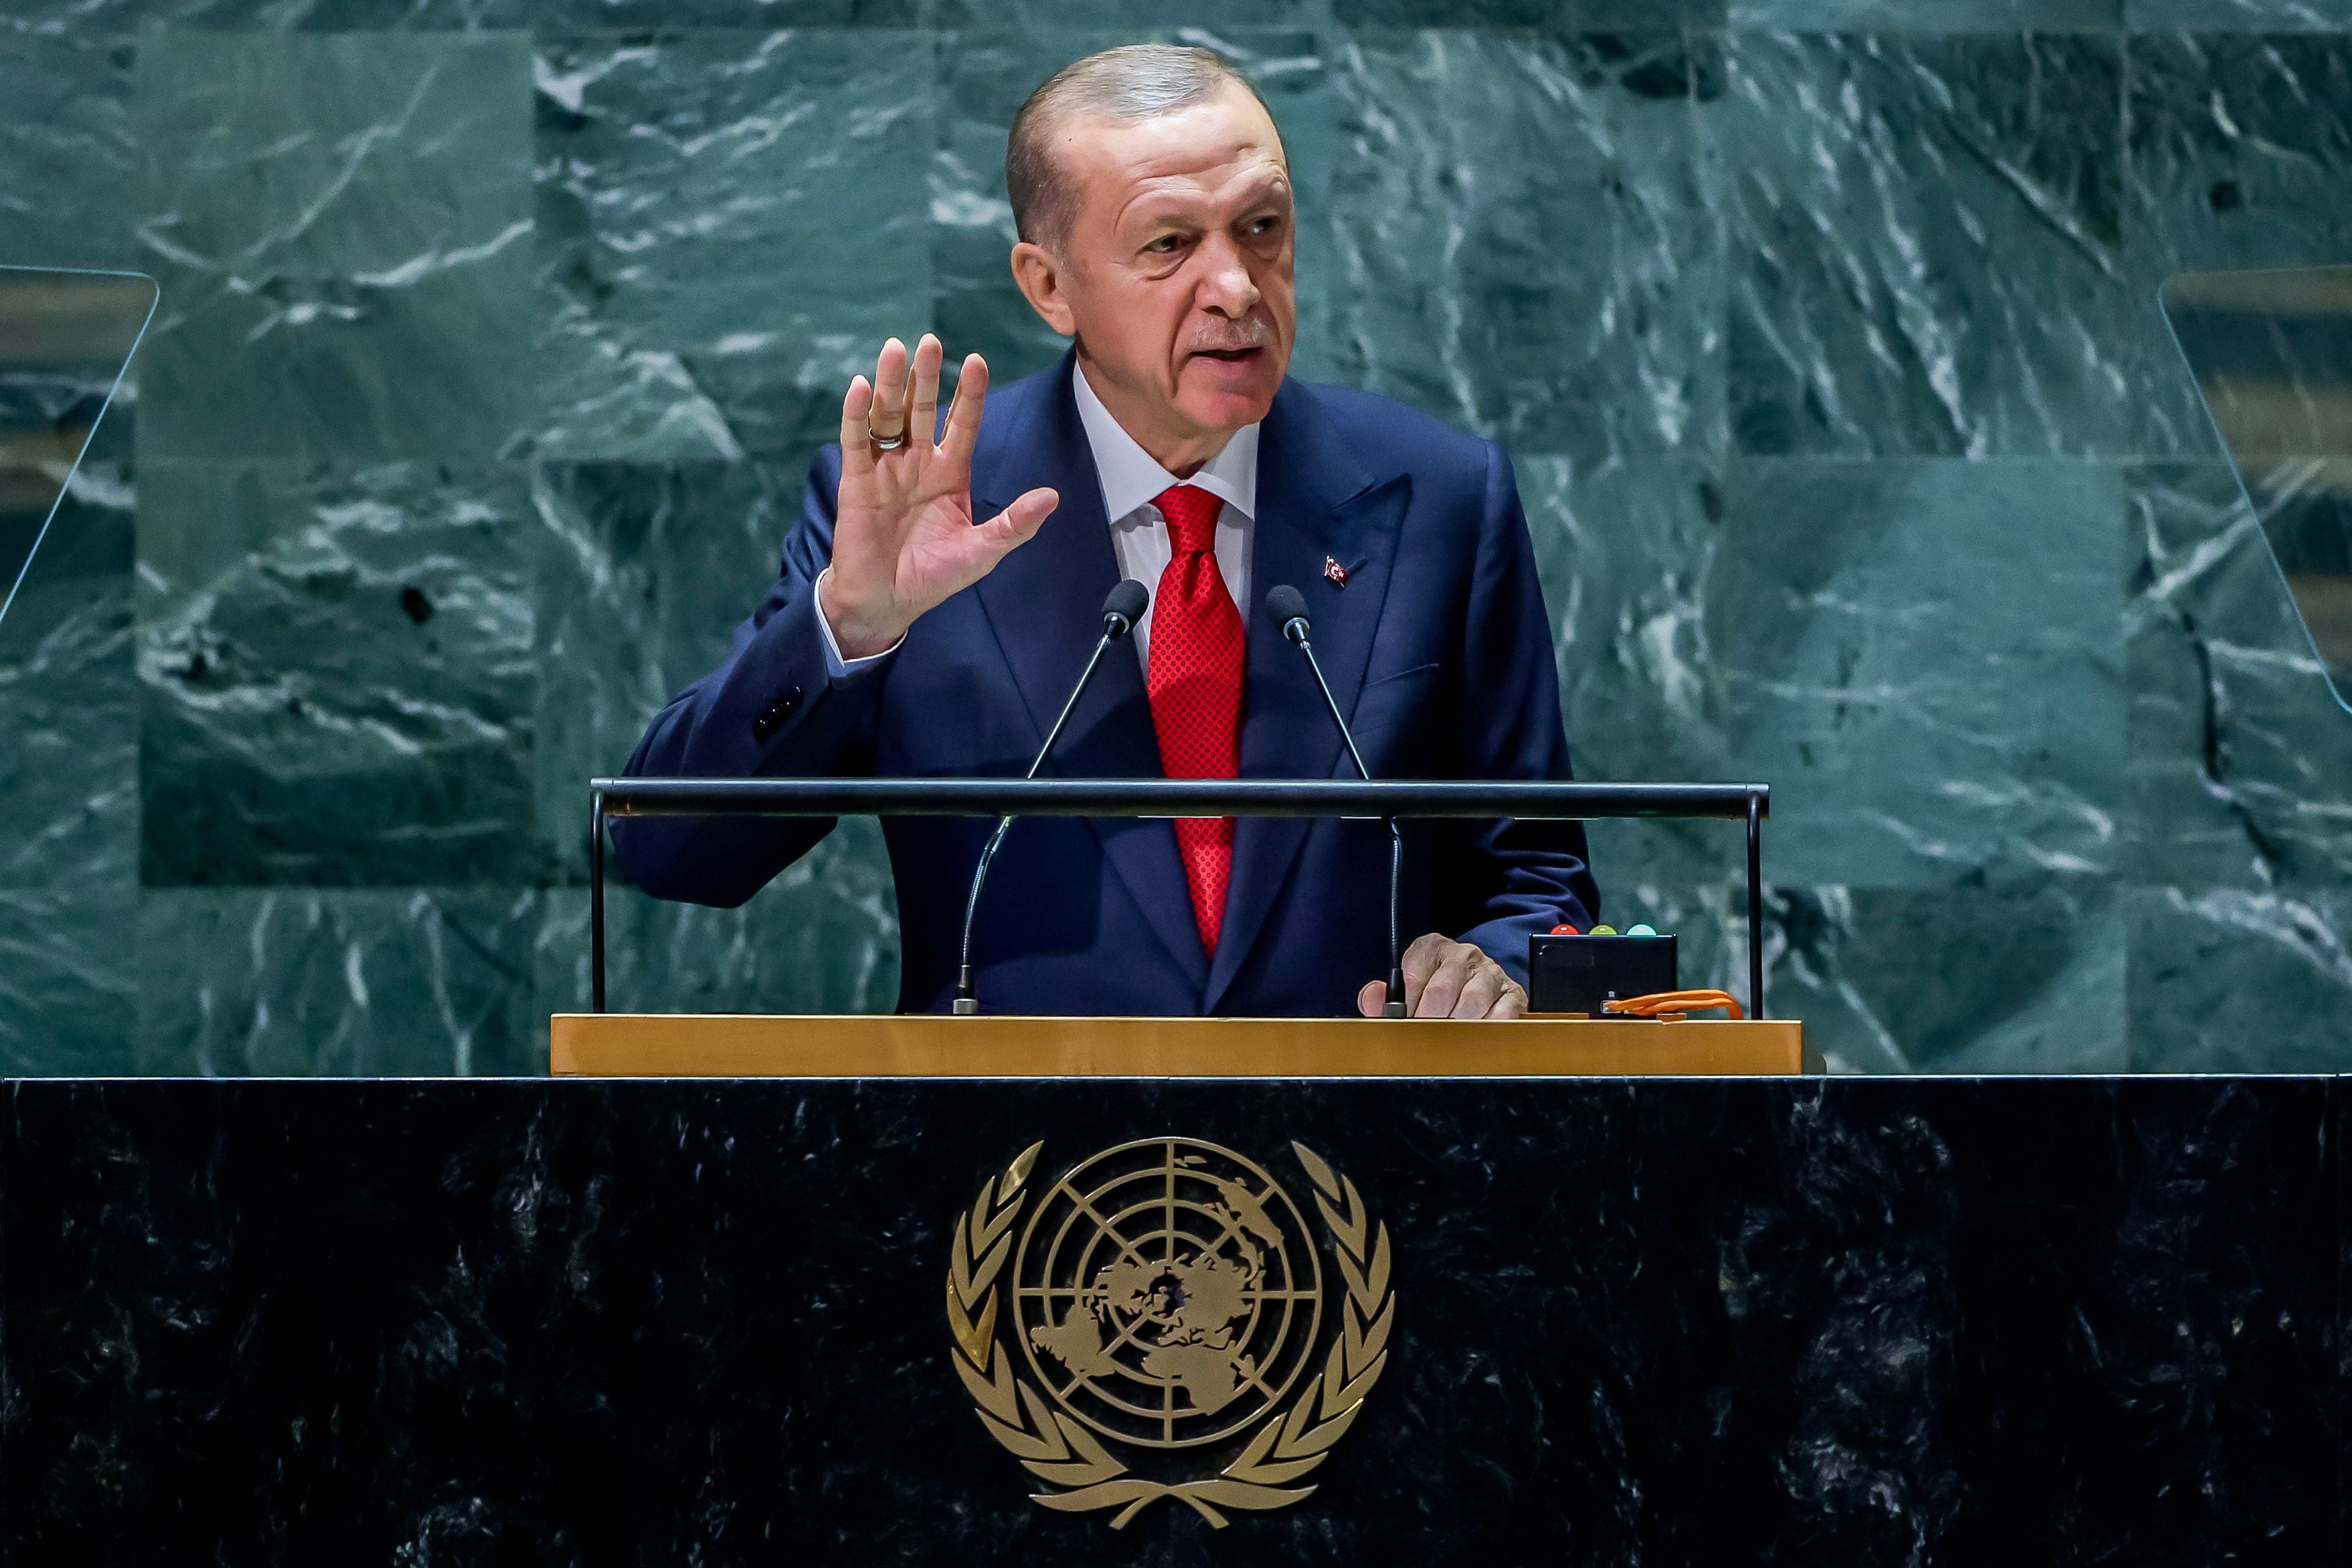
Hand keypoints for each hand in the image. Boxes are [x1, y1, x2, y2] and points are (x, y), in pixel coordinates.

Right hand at [822, 334, 1059, 657]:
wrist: (886, 602)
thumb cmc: (934, 577)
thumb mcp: (981, 552)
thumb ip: (1014, 525)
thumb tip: (1052, 498)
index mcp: (950, 473)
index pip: (963, 424)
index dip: (969, 394)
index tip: (977, 361)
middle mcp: (918, 463)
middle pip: (921, 409)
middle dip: (926, 376)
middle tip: (929, 341)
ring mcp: (886, 469)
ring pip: (888, 415)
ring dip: (891, 383)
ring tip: (895, 348)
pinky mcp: (856, 481)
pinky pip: (857, 441)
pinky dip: (857, 414)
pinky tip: (862, 386)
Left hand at [1357, 933, 1527, 1019]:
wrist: (1478, 986)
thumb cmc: (1434, 991)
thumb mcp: (1404, 990)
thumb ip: (1382, 997)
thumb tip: (1373, 1000)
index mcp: (1432, 948)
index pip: (1413, 974)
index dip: (1406, 1004)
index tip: (1404, 1021)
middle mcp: (1463, 955)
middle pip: (1441, 990)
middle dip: (1429, 1020)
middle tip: (1424, 1036)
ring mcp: (1490, 972)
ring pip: (1471, 1002)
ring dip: (1457, 1027)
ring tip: (1449, 1037)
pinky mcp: (1512, 992)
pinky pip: (1502, 1013)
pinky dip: (1487, 1028)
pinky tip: (1476, 1035)